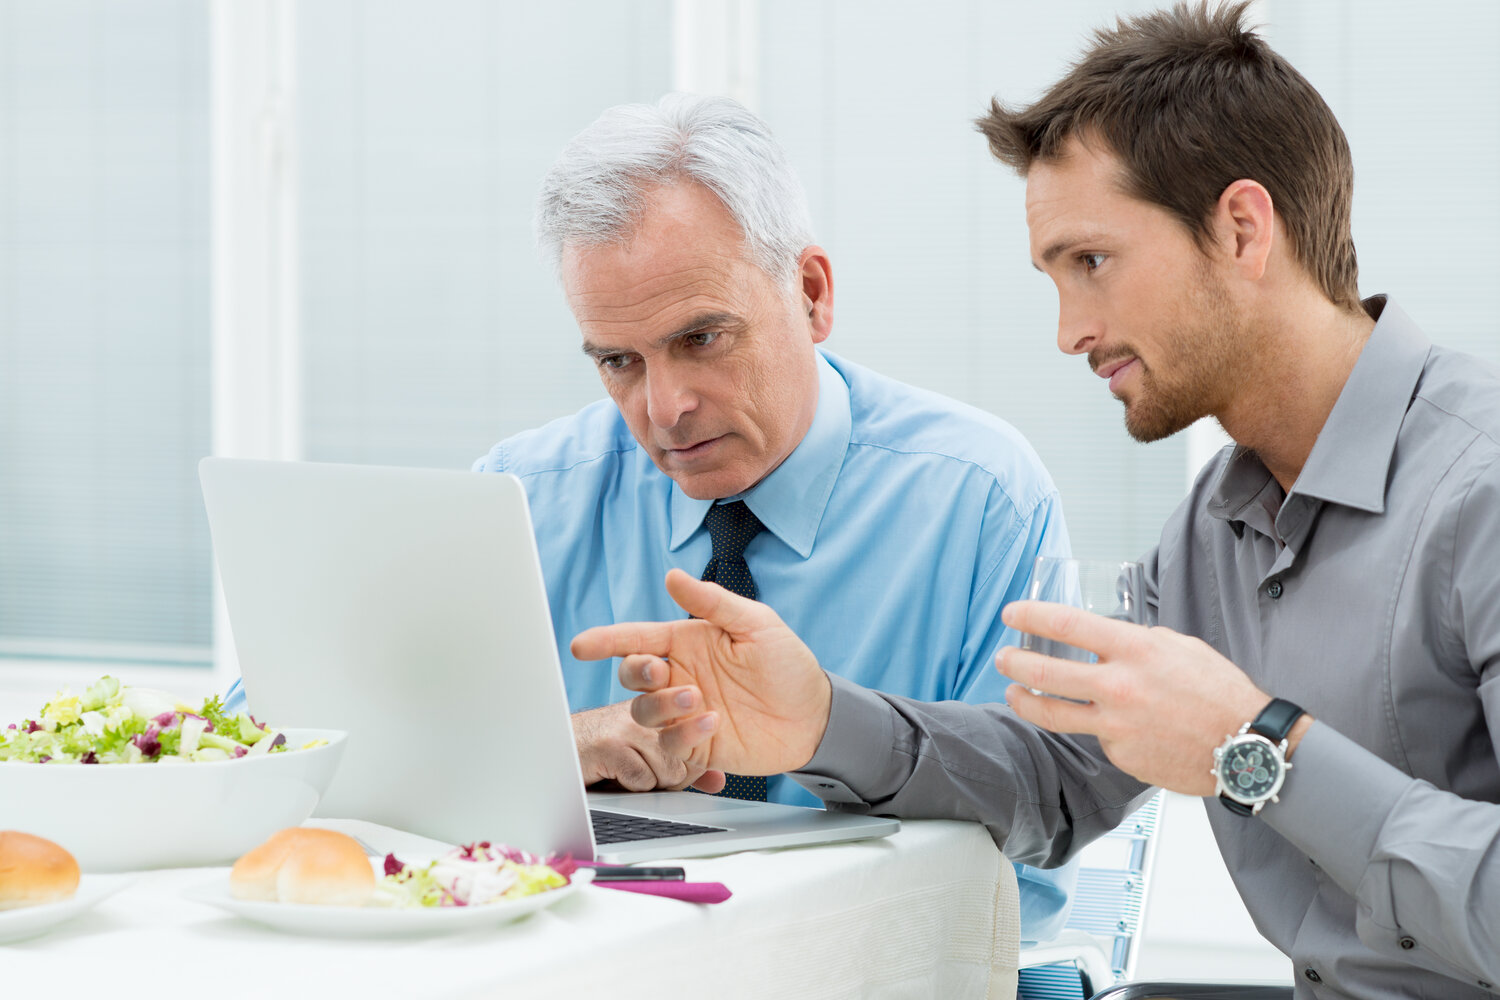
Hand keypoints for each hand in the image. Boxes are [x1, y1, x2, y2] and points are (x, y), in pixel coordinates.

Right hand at [569, 569, 831, 776]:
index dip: (606, 641)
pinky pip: (670, 744)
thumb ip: (712, 601)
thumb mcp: (756, 623)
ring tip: (699, 698)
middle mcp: (679, 677)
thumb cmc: (787, 664)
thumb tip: (673, 576)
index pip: (636, 639)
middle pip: (631, 675)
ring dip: (662, 705)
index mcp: (687, 643)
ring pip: (644, 711)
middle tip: (661, 672)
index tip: (581, 646)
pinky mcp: (696, 745)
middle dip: (635, 672)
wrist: (814, 716)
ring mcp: (685, 713)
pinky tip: (712, 722)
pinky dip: (684, 734)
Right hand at [571, 700, 724, 792]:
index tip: (699, 741)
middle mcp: (645, 709)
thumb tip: (718, 781)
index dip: (694, 748)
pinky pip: (642, 778)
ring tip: (627, 771)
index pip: (694, 730)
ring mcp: (628, 725)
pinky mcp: (610, 745)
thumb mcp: (649, 756)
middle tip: (651, 771)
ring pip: (668, 768)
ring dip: (650, 781)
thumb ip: (685, 766)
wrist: (556, 748)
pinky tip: (614, 774)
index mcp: (658, 705)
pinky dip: (632, 786)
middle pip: (685, 752)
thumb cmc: (604, 752)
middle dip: (673, 773)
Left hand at [997, 600, 1296, 795]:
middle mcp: (1119, 686)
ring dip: (1023, 699)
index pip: (1066, 624)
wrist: (1246, 746)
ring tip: (1013, 691)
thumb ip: (1137, 643)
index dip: (1030, 616)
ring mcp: (1115, 724)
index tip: (1012, 613)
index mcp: (1134, 649)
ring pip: (1051, 713)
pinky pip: (1096, 737)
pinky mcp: (1120, 754)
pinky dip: (1098, 728)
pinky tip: (1115, 726)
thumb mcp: (1178, 648)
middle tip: (1004, 656)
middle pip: (1045, 671)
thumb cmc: (1219, 693)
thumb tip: (1106, 641)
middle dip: (1014, 661)